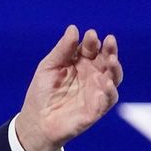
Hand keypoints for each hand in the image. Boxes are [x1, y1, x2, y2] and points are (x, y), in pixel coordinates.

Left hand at [17, 25, 123, 150]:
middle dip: (109, 50)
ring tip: (111, 60)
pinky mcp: (97, 109)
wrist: (35, 122)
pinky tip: (105, 81)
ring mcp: (96, 91)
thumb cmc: (41, 93)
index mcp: (81, 63)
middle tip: (109, 41)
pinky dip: (109, 90)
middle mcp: (92, 75)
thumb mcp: (48, 67)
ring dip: (114, 68)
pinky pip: (109, 99)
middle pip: (106, 60)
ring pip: (113, 77)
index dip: (92, 41)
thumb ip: (62, 50)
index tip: (90, 35)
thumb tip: (73, 28)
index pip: (91, 49)